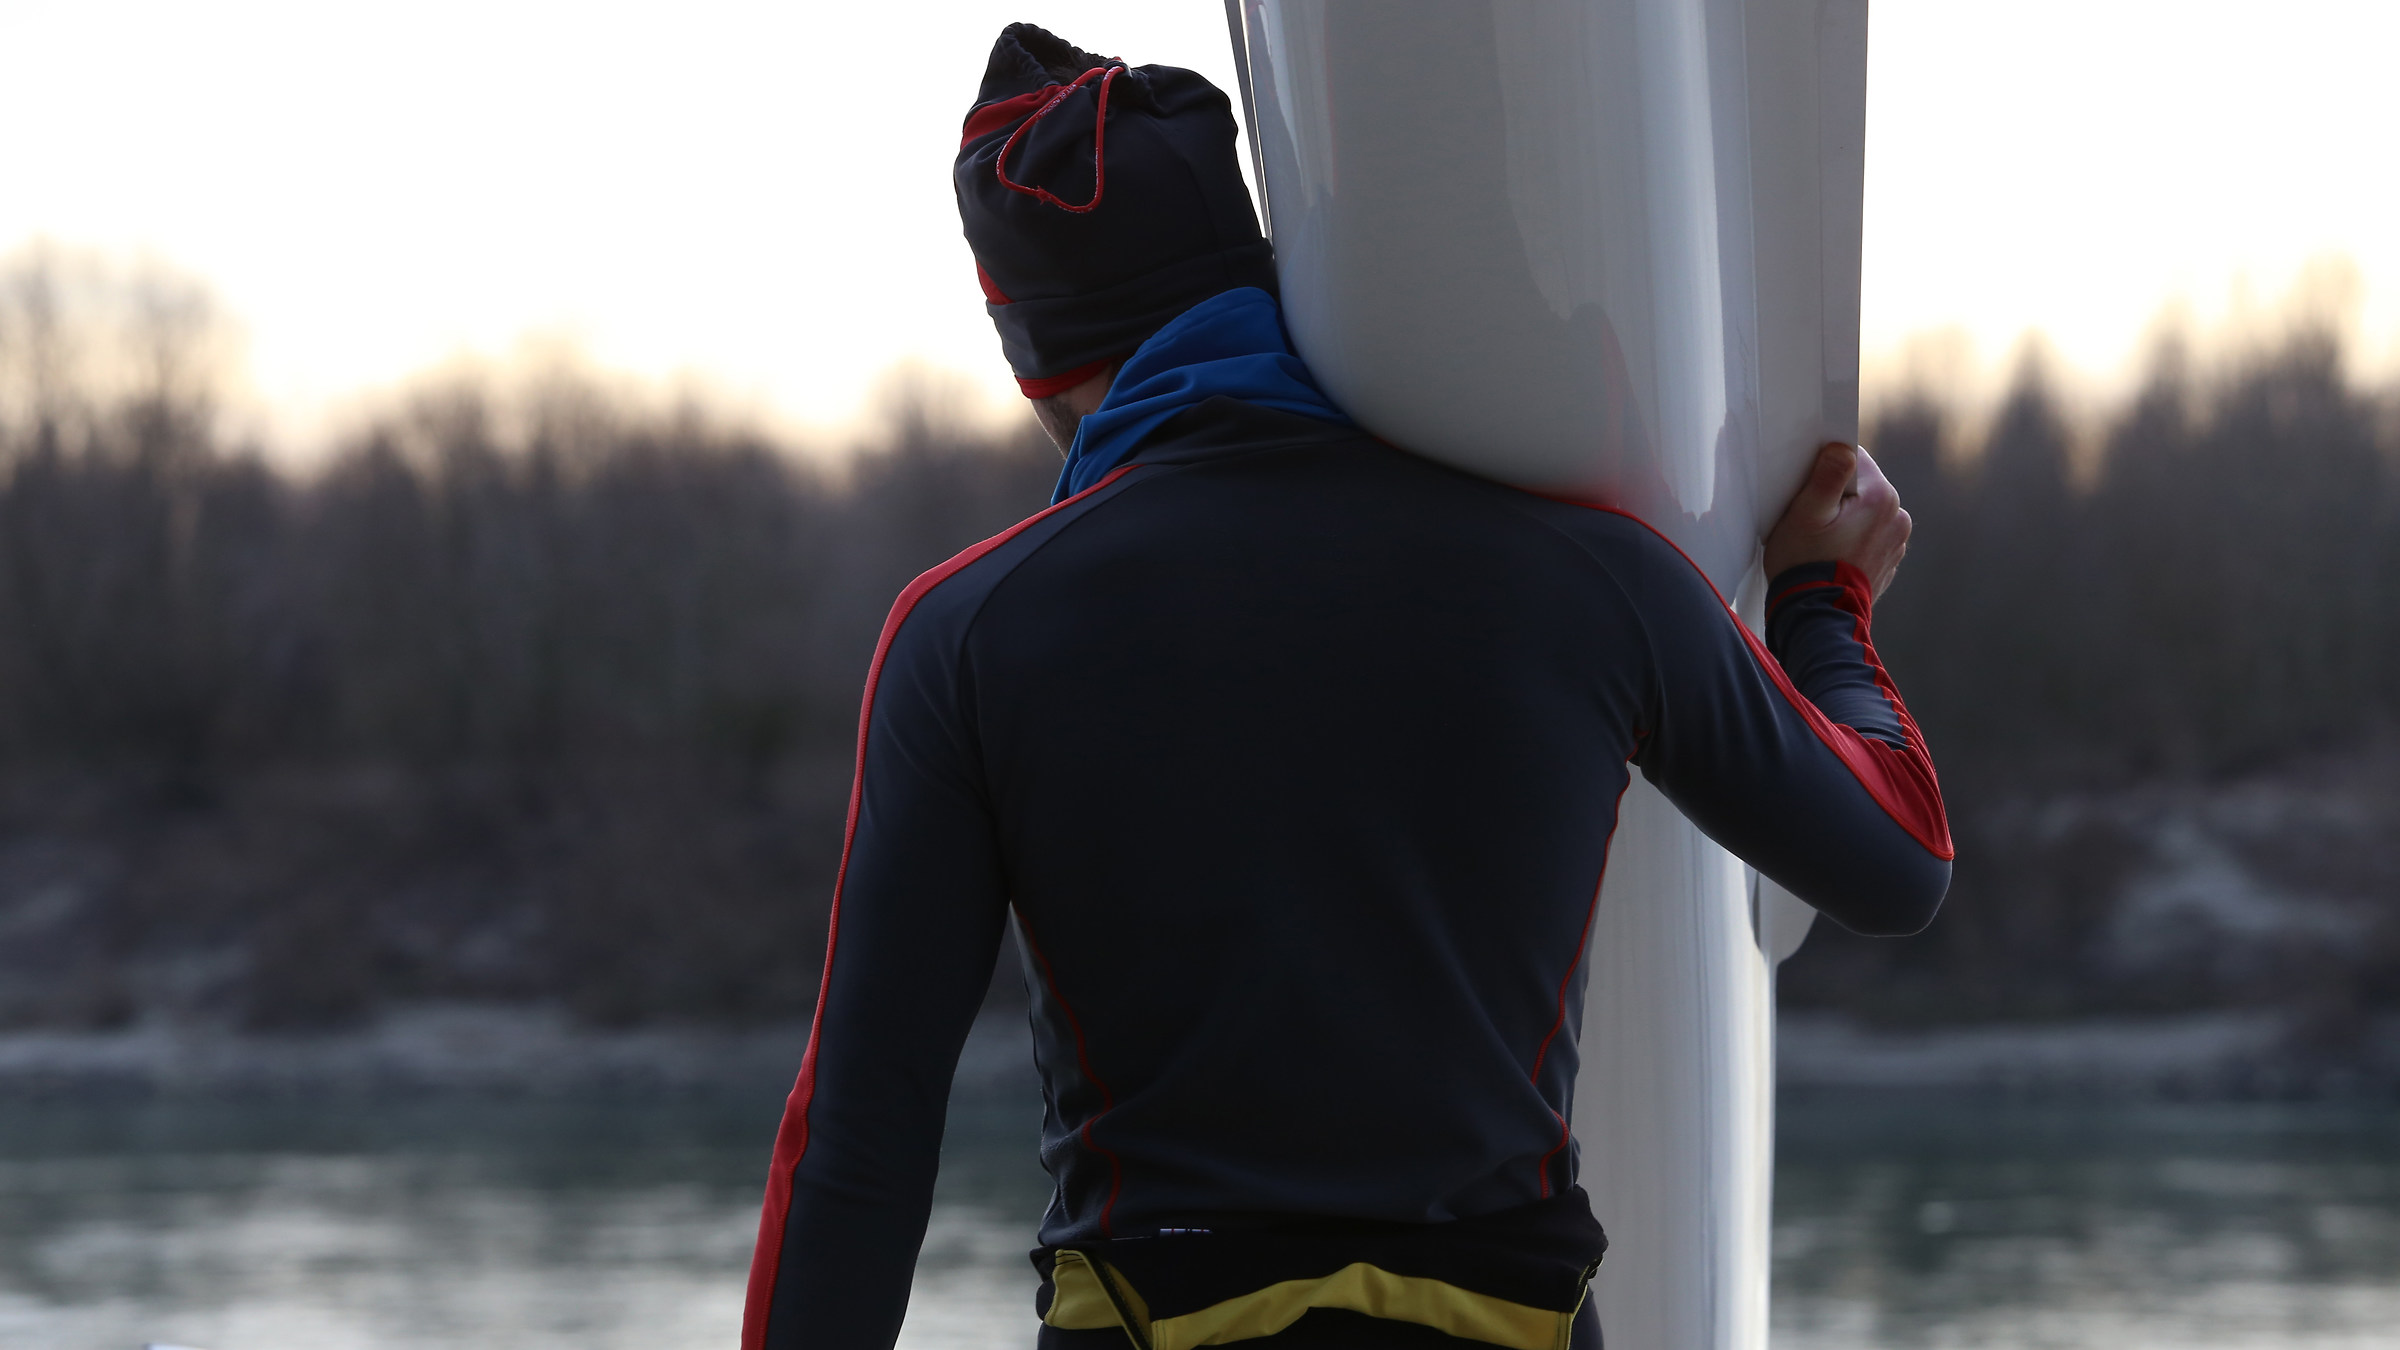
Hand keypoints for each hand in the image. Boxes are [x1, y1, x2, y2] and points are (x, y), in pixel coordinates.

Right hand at [1763, 442, 1910, 599]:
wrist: (1818, 618)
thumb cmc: (1805, 564)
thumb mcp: (1805, 514)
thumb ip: (1827, 476)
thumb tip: (1842, 446)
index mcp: (1882, 498)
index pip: (1855, 458)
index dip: (1826, 468)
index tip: (1808, 490)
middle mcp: (1899, 517)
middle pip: (1861, 486)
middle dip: (1836, 495)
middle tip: (1810, 520)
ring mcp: (1897, 541)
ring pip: (1865, 510)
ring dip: (1844, 518)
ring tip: (1820, 542)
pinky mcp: (1889, 559)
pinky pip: (1868, 535)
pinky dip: (1851, 539)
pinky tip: (1831, 555)